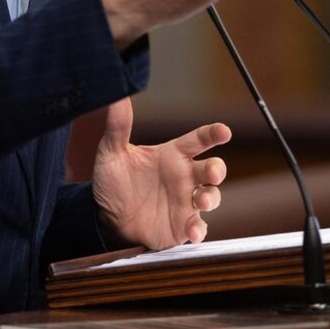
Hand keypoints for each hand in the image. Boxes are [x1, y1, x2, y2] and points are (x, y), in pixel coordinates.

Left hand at [91, 97, 229, 247]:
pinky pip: (198, 227)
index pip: (199, 140)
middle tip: (212, 172)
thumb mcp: (112, 153)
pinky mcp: (182, 226)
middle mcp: (185, 176)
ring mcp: (186, 202)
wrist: (105, 217)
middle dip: (217, 169)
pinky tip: (193, 232)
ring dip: (211, 198)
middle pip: (213, 168)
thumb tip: (118, 96)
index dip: (213, 134)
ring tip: (202, 201)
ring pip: (212, 196)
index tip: (224, 131)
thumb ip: (119, 126)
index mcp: (173, 155)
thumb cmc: (114, 182)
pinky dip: (199, 230)